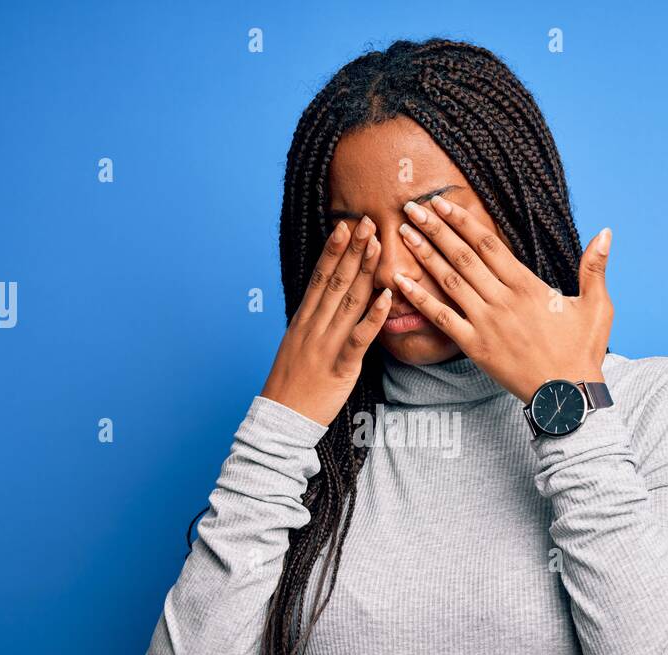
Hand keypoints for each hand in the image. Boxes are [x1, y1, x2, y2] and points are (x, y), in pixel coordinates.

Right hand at [261, 216, 390, 425]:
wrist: (281, 419)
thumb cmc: (292, 385)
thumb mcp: (298, 347)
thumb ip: (313, 324)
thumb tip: (327, 304)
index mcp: (302, 320)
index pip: (319, 278)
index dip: (332, 251)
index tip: (344, 226)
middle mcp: (312, 327)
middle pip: (335, 282)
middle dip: (352, 250)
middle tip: (366, 221)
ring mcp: (325, 345)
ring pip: (347, 301)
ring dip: (364, 271)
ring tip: (377, 245)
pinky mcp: (339, 366)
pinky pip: (359, 337)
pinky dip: (374, 315)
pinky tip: (386, 296)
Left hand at [390, 195, 613, 403]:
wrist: (566, 396)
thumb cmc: (582, 351)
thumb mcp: (597, 306)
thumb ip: (595, 268)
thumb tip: (607, 232)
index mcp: (528, 286)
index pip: (489, 244)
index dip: (463, 221)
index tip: (442, 204)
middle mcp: (503, 300)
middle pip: (463, 256)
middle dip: (435, 229)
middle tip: (412, 208)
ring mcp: (486, 323)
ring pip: (449, 281)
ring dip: (424, 255)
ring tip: (403, 234)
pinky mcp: (475, 346)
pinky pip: (441, 318)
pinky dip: (419, 299)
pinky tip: (399, 283)